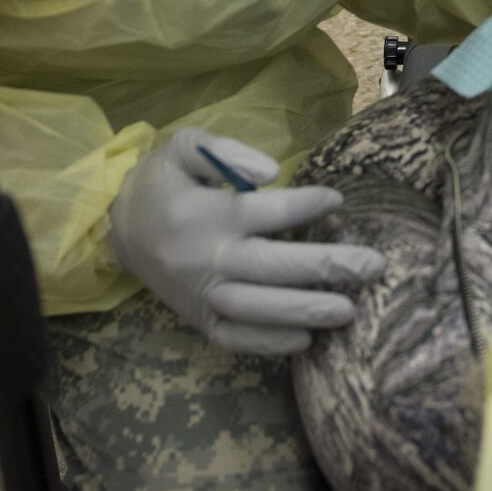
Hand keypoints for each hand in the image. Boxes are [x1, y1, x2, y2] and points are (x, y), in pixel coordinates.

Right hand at [109, 129, 386, 356]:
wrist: (116, 227)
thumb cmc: (163, 182)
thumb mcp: (183, 147)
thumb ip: (226, 152)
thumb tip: (271, 172)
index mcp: (203, 215)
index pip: (263, 213)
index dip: (303, 206)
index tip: (336, 200)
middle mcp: (205, 259)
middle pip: (271, 267)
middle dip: (327, 267)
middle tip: (375, 266)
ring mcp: (201, 295)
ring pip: (257, 309)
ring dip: (305, 311)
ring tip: (350, 311)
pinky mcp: (198, 320)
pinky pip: (235, 338)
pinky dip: (269, 343)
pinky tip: (306, 340)